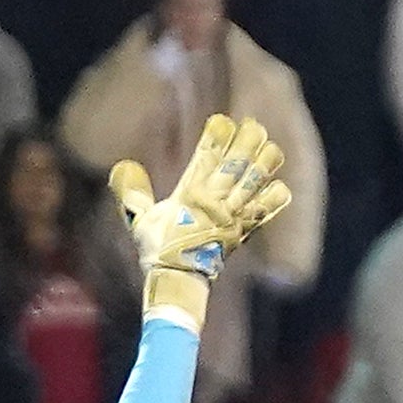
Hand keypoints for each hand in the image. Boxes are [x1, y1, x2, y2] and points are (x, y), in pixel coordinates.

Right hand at [108, 114, 293, 320]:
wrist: (179, 280)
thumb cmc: (159, 250)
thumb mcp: (140, 221)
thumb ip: (132, 193)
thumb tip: (124, 165)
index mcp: (190, 194)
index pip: (207, 157)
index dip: (217, 137)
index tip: (222, 121)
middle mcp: (215, 201)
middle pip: (237, 163)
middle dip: (247, 142)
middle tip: (254, 126)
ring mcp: (233, 216)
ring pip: (255, 182)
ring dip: (265, 164)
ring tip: (270, 147)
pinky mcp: (244, 230)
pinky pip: (265, 211)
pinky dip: (273, 198)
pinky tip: (278, 185)